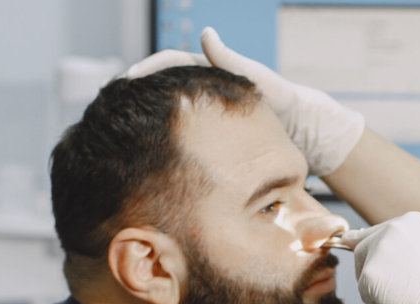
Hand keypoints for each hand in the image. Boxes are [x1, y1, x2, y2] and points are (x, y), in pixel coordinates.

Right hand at [125, 28, 364, 177]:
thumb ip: (231, 61)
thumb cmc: (287, 102)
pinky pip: (185, 134)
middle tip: (111, 110)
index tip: (124, 82)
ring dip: (148, 121)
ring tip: (123, 134)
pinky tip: (153, 154)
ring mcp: (209, 113)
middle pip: (162, 89)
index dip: (144, 72)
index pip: (167, 64)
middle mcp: (205, 90)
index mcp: (211, 71)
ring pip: (170, 114)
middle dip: (137, 97)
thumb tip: (205, 34)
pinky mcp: (215, 135)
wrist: (308, 132)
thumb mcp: (258, 80)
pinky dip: (167, 140)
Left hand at [341, 212, 419, 303]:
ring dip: (376, 289)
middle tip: (394, 290)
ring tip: (406, 297)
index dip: (375, 251)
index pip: (379, 232)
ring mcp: (379, 250)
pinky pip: (364, 293)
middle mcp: (393, 228)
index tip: (374, 259)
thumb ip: (403, 249)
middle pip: (363, 248)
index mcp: (411, 220)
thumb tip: (365, 247)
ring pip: (362, 272)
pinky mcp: (369, 274)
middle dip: (370, 269)